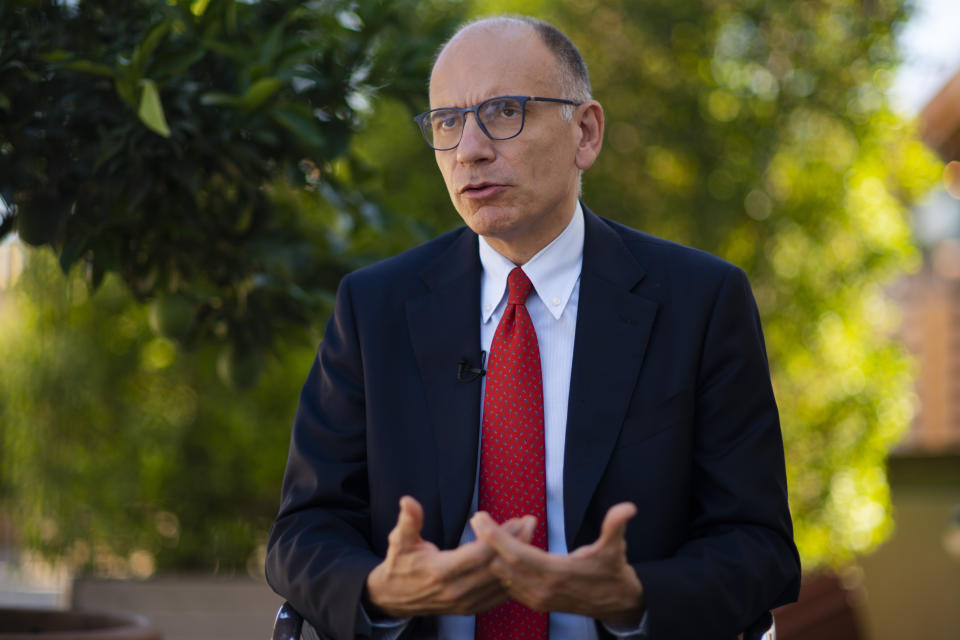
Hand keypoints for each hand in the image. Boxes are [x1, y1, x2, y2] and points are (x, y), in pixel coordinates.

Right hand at [365, 496, 532, 617]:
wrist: (394, 598)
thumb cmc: (399, 565)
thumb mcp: (399, 541)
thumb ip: (408, 521)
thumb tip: (407, 501)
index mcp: (441, 571)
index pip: (480, 554)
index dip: (499, 537)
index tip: (515, 520)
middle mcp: (456, 590)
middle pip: (496, 566)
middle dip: (517, 544)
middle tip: (531, 522)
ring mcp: (465, 602)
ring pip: (501, 581)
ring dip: (518, 559)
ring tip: (531, 535)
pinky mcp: (470, 608)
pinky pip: (498, 595)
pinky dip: (512, 577)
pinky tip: (520, 560)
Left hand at [470, 502, 644, 624]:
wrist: (616, 603)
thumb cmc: (613, 571)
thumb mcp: (616, 547)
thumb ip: (616, 525)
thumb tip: (629, 507)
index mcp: (558, 573)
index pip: (517, 554)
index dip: (496, 537)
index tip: (480, 518)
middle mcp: (543, 589)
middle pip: (503, 565)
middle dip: (486, 542)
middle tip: (476, 519)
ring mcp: (537, 598)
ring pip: (502, 576)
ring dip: (491, 555)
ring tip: (484, 529)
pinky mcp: (535, 602)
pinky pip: (508, 585)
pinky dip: (500, 567)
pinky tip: (497, 550)